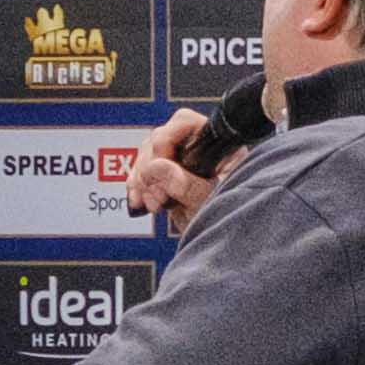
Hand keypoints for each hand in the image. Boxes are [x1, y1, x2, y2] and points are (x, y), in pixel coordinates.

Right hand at [122, 110, 219, 229]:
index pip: (185, 123)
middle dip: (150, 168)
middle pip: (160, 138)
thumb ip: (186, 184)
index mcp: (217, 145)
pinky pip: (142, 172)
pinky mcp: (167, 178)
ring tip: (153, 203)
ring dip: (142, 180)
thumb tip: (158, 167)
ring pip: (147, 155)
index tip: (161, 170)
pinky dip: (137, 187)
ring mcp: (181, 162)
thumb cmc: (227, 218)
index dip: (166, 141)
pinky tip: (140, 201)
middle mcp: (198, 148)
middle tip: (158, 195)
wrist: (221, 241)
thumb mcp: (208, 201)